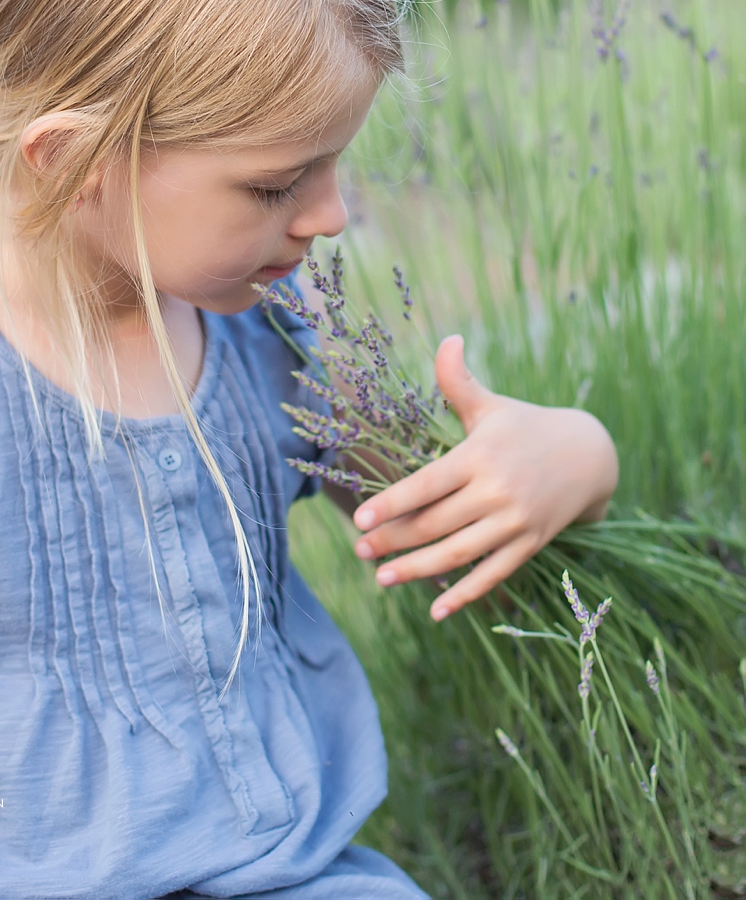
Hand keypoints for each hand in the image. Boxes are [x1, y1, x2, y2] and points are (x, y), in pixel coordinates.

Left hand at [351, 335, 617, 620]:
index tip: (360, 519)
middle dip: (394, 540)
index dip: (393, 504)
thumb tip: (448, 338)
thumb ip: (459, 380)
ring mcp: (515, 522)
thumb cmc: (527, 426)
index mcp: (480, 456)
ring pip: (460, 554)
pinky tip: (436, 610)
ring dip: (418, 571)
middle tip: (359, 551)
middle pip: (436, 524)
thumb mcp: (492, 404)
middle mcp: (496, 492)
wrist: (590, 455)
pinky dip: (466, 595)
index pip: (428, 484)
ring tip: (383, 579)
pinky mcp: (530, 544)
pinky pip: (493, 574)